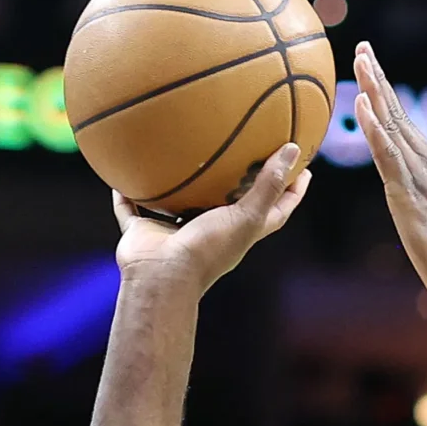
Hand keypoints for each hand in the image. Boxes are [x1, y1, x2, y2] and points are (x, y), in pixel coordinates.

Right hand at [110, 142, 311, 293]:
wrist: (162, 277)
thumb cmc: (208, 250)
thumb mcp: (246, 216)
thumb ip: (268, 184)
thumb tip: (292, 150)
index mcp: (239, 231)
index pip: (275, 210)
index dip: (292, 191)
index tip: (304, 168)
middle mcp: (209, 230)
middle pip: (228, 204)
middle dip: (239, 181)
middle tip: (248, 147)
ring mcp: (176, 231)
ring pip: (179, 203)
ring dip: (180, 185)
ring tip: (184, 152)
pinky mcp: (144, 232)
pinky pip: (131, 209)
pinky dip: (125, 195)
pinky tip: (122, 172)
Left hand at [354, 43, 426, 312]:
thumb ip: (418, 201)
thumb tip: (403, 195)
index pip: (404, 125)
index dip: (386, 95)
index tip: (371, 68)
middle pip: (399, 115)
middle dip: (380, 79)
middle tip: (362, 47)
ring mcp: (422, 178)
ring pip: (394, 126)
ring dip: (376, 91)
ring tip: (360, 62)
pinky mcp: (412, 196)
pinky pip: (390, 156)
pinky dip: (375, 128)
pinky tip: (363, 105)